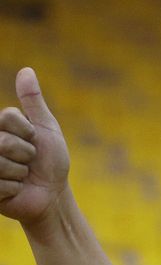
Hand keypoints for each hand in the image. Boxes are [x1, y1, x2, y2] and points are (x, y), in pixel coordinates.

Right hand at [0, 67, 70, 224]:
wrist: (52, 194)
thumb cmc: (51, 161)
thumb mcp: (46, 128)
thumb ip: (33, 101)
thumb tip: (26, 70)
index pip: (7, 117)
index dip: (28, 131)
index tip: (34, 140)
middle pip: (3, 141)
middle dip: (26, 154)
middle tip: (29, 162)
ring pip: (0, 163)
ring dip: (20, 173)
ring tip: (22, 176)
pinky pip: (0, 185)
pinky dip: (15, 189)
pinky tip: (15, 190)